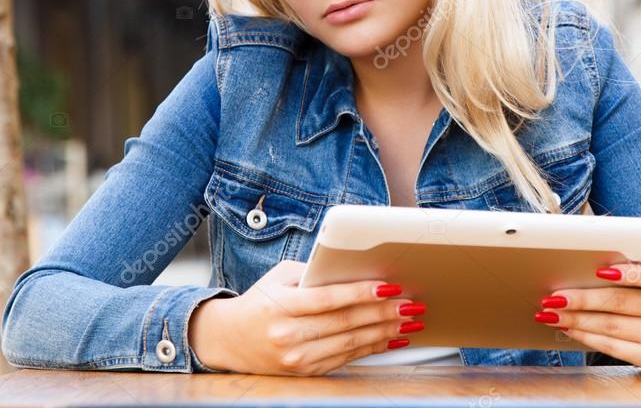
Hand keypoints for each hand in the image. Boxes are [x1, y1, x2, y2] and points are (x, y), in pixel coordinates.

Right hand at [188, 260, 426, 375]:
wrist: (229, 339)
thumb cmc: (261, 300)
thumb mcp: (280, 278)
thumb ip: (315, 274)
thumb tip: (357, 269)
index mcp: (282, 306)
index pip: (329, 299)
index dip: (362, 293)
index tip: (390, 286)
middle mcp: (289, 335)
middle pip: (346, 323)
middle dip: (384, 313)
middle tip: (411, 304)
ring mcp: (297, 358)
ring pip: (350, 344)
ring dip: (385, 332)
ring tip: (409, 321)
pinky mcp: (306, 371)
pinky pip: (346, 358)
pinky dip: (373, 348)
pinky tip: (392, 339)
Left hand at [534, 260, 640, 367]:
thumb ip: (622, 259)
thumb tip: (576, 261)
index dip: (630, 274)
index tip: (599, 271)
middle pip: (622, 302)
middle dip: (583, 299)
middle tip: (554, 297)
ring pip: (612, 326)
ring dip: (575, 320)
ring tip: (550, 313)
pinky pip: (612, 347)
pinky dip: (585, 336)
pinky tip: (567, 328)